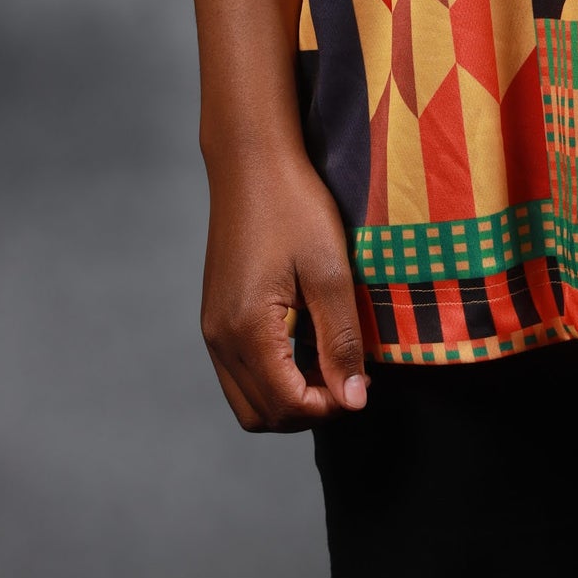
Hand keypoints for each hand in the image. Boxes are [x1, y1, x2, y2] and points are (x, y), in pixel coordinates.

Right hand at [200, 145, 369, 431]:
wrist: (252, 162)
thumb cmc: (295, 207)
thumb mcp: (330, 273)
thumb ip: (340, 341)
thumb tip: (353, 401)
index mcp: (246, 329)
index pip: (285, 405)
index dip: (329, 407)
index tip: (364, 384)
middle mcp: (220, 338)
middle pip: (263, 415)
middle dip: (309, 409)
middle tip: (349, 377)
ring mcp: (213, 329)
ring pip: (248, 399)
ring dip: (290, 396)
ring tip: (330, 361)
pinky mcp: (216, 317)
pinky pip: (241, 372)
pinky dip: (273, 376)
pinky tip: (306, 344)